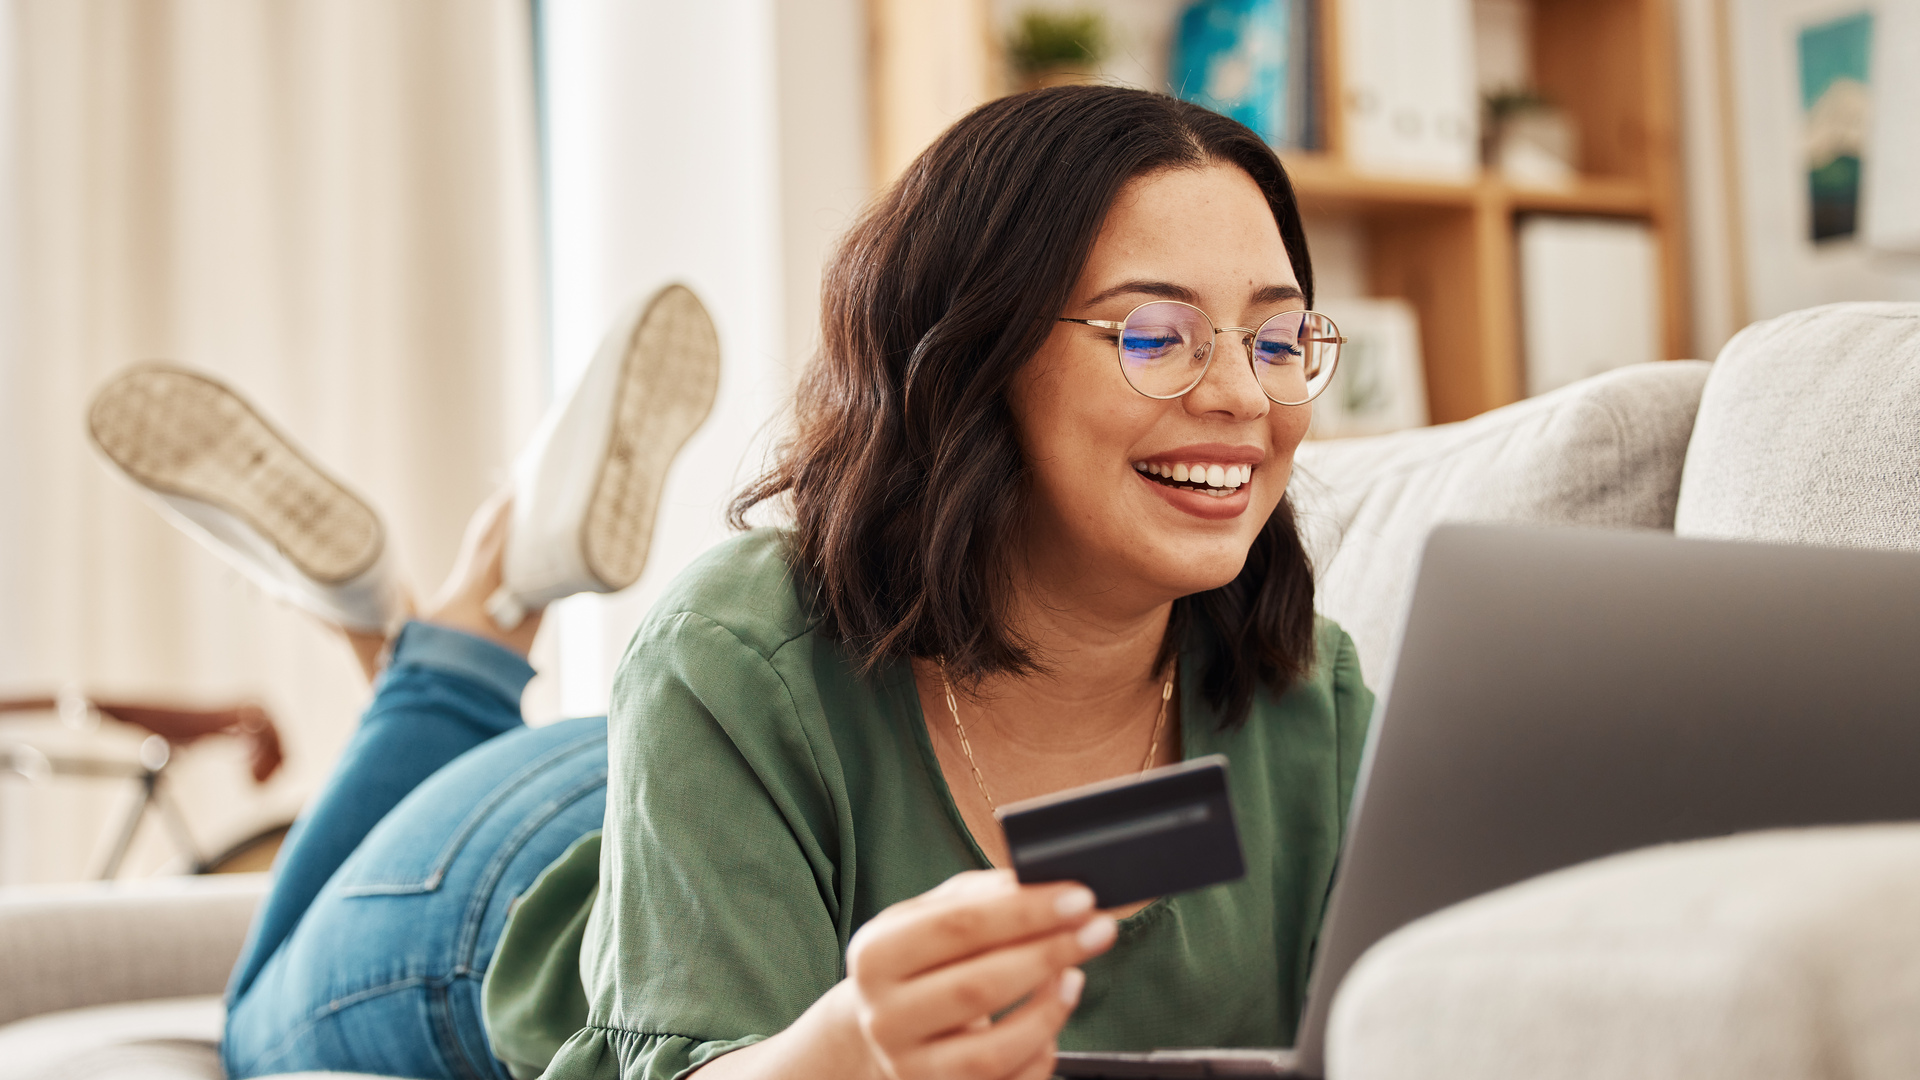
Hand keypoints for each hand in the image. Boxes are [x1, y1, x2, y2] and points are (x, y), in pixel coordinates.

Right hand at [845, 869, 1118, 1079]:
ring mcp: (911, 1068)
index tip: (1078, 898)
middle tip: (1097, 930)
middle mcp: (884, 1018)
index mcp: (875, 956)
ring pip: (993, 1050)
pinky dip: (1042, 1051)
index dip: (1025, 912)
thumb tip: (1035, 886)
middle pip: (978, 987)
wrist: (887, 1028)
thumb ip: (980, 897)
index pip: (956, 927)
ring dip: (1049, 1010)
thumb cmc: (920, 963)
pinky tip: (1053, 1016)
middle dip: (1050, 954)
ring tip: (1075, 975)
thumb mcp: (929, 917)